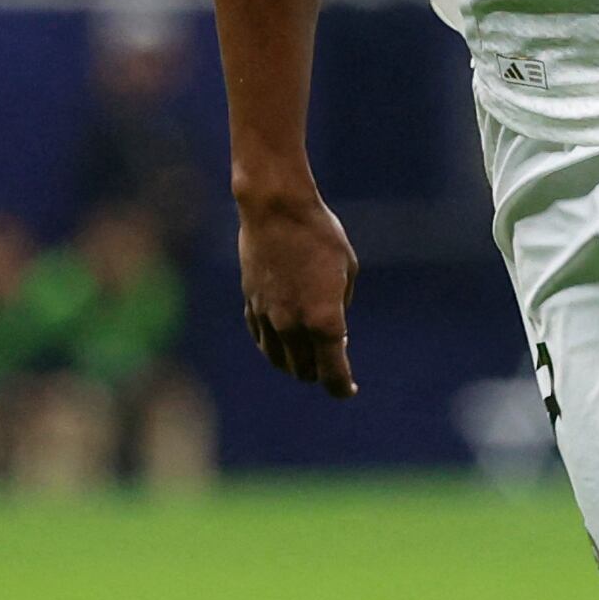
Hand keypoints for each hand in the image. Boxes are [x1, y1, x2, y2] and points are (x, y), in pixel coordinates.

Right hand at [236, 186, 358, 398]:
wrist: (276, 209)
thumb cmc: (320, 234)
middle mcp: (293, 326)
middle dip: (320, 372)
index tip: (348, 390)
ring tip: (306, 356)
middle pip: (305, 371)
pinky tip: (282, 339)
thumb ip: (340, 305)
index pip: (332, 375)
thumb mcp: (347, 270)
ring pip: (279, 360)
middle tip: (331, 362)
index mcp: (324, 322)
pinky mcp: (251, 304)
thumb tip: (332, 327)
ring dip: (295, 364)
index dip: (342, 388)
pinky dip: (274, 345)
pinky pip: (261, 339)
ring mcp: (268, 318)